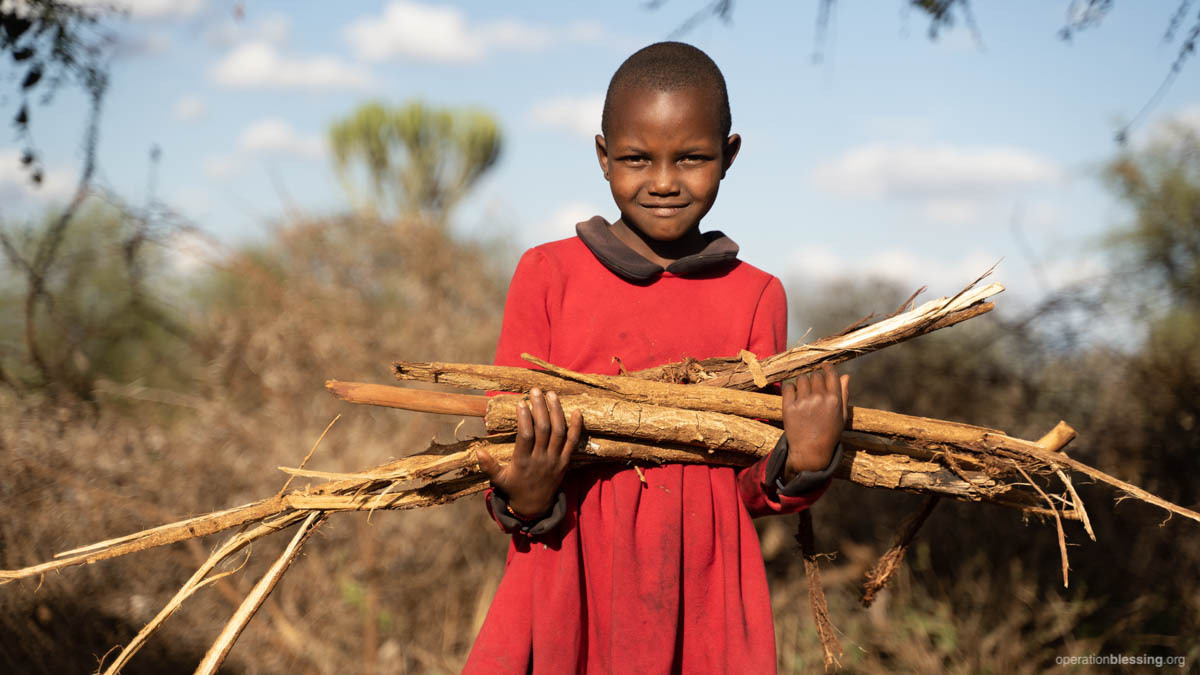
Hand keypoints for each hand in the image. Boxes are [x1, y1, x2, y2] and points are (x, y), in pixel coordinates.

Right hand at [476, 388, 583, 516]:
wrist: (535, 507)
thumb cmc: (514, 489)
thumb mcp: (498, 480)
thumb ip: (488, 465)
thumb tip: (477, 450)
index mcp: (522, 462)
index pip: (525, 436)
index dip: (524, 418)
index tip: (520, 402)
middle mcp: (540, 459)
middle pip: (543, 429)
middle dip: (540, 408)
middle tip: (535, 390)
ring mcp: (555, 460)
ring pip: (559, 432)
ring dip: (556, 411)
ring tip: (551, 394)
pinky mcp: (565, 461)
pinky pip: (573, 442)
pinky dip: (576, 426)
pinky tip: (576, 411)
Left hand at [781, 364, 849, 480]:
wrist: (810, 452)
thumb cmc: (828, 433)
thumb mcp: (841, 416)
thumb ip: (844, 394)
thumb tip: (845, 375)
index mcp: (834, 400)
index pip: (831, 373)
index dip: (827, 367)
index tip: (824, 366)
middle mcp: (819, 398)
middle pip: (815, 375)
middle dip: (815, 378)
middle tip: (813, 386)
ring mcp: (803, 402)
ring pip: (802, 378)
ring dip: (803, 382)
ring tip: (804, 392)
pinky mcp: (788, 407)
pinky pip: (788, 387)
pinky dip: (790, 388)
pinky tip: (794, 395)